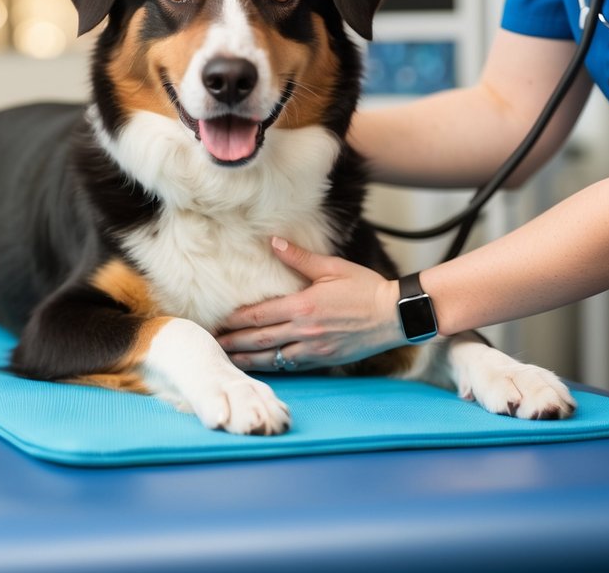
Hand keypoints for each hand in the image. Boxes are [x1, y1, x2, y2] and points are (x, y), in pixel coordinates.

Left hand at [216, 237, 406, 371]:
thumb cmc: (366, 288)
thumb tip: (273, 242)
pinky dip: (274, 367)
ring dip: (248, 360)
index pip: (259, 315)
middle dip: (234, 343)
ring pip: (273, 358)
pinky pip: (292, 366)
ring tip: (229, 360)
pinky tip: (261, 367)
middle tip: (212, 344)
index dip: (235, 320)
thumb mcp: (332, 268)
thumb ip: (298, 258)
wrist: (395, 315)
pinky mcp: (324, 360)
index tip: (217, 321)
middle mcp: (305, 331)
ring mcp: (314, 349)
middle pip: (259, 340)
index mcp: (303, 306)